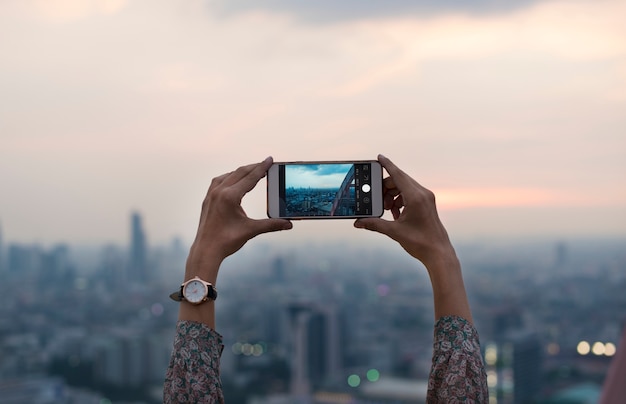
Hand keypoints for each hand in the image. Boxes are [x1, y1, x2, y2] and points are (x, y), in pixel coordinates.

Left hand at [186, 157, 291, 281]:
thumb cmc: (227, 241)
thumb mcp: (251, 230)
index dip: (262, 168)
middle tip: (266, 163)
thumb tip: (289, 224)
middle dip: (254, 167)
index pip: (250, 177)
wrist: (206, 251)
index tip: (270, 159)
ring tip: (252, 171)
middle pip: (239, 172)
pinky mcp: (207, 200)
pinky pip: (219, 181)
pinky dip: (229, 177)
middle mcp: (219, 191)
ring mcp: (211, 194)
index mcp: (230, 196)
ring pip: (228, 175)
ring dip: (241, 171)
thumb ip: (271, 225)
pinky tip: (233, 180)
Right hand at [354, 155, 453, 268]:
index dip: (387, 165)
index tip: (379, 157)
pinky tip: (396, 213)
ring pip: (404, 187)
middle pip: (399, 180)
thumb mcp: (394, 232)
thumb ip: (375, 224)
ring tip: (387, 209)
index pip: (398, 175)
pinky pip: (410, 194)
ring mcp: (427, 198)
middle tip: (377, 200)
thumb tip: (358, 222)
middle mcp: (423, 194)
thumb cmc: (420, 242)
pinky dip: (400, 199)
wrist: (439, 253)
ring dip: (393, 195)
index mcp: (415, 197)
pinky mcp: (427, 203)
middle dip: (386, 188)